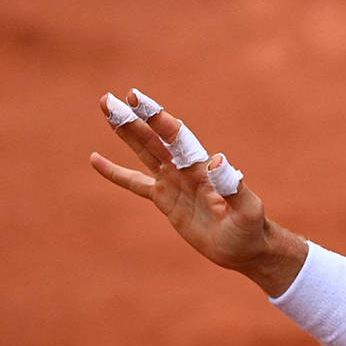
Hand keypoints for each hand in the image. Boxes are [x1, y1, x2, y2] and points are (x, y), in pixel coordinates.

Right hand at [90, 91, 305, 294]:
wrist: (245, 247)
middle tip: (109, 98)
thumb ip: (233, 188)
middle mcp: (186, 170)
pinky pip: (135, 183)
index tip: (137, 100)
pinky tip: (95, 159)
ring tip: (107, 110)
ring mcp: (174, 182)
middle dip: (133, 119)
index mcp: (202, 169)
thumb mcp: (247, 210)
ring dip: (126, 132)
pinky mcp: (165, 199)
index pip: (176, 138)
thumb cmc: (250, 228)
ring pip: (144, 152)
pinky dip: (115, 172)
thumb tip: (217, 160)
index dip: (157, 119)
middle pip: (154, 140)